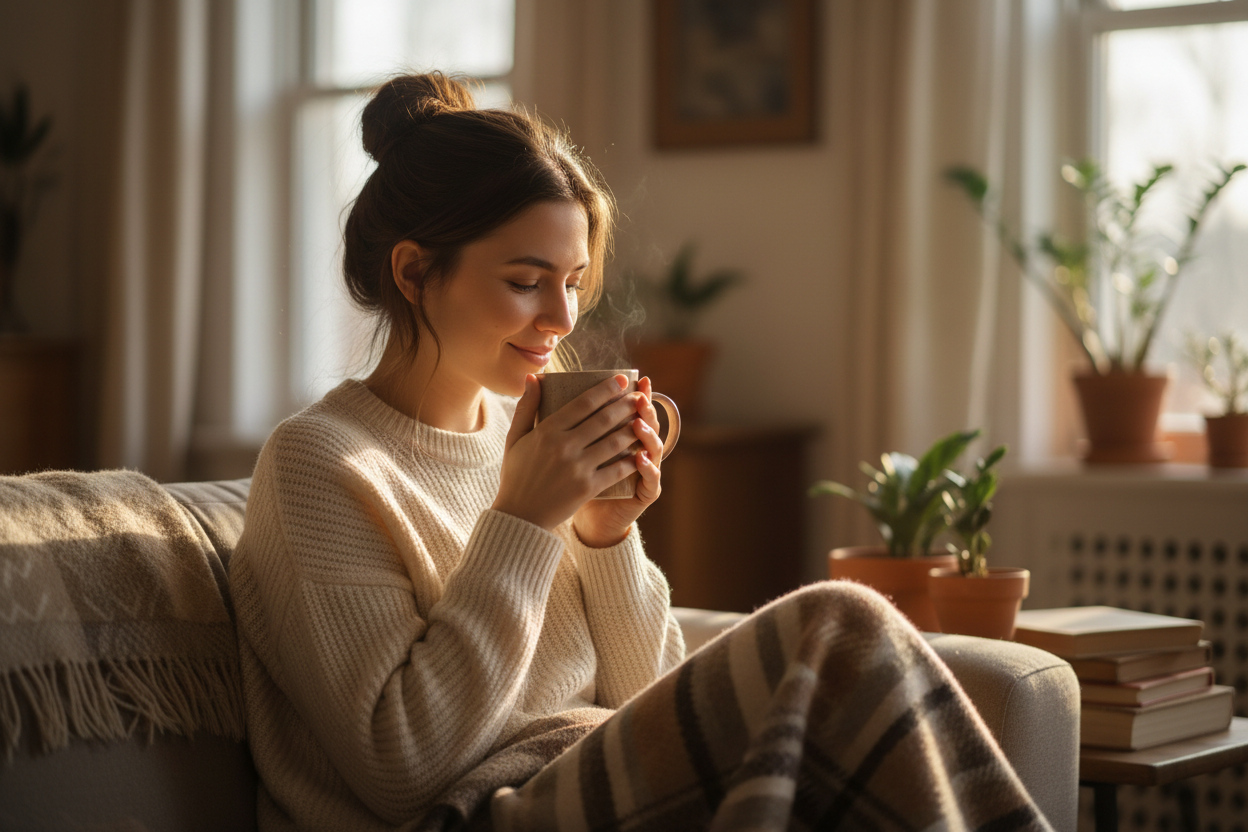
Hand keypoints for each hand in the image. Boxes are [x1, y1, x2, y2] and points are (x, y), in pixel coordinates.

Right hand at [492, 374, 656, 533]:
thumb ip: (526, 407)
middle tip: (640, 396)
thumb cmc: (516, 475)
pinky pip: (616, 470)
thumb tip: (534, 377)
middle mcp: (564, 446)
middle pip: (604, 419)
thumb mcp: (515, 439)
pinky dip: (632, 460)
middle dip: (626, 405)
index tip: (622, 380)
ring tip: (644, 420)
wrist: (519, 516)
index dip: (606, 389)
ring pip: (614, 442)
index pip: (583, 403)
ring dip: (633, 428)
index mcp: (547, 431)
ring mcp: (577, 468)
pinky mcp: (587, 488)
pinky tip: (642, 452)